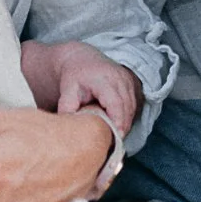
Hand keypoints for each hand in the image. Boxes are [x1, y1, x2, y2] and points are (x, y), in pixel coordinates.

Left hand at [21, 37, 140, 133]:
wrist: (81, 59)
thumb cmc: (74, 76)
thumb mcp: (67, 90)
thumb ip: (67, 107)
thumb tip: (69, 126)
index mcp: (103, 79)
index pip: (116, 103)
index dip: (118, 121)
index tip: (117, 136)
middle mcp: (119, 77)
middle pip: (127, 108)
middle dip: (122, 127)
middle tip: (113, 142)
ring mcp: (127, 80)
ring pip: (132, 107)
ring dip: (125, 123)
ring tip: (114, 136)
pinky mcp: (131, 83)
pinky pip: (133, 104)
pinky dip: (127, 116)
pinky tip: (118, 125)